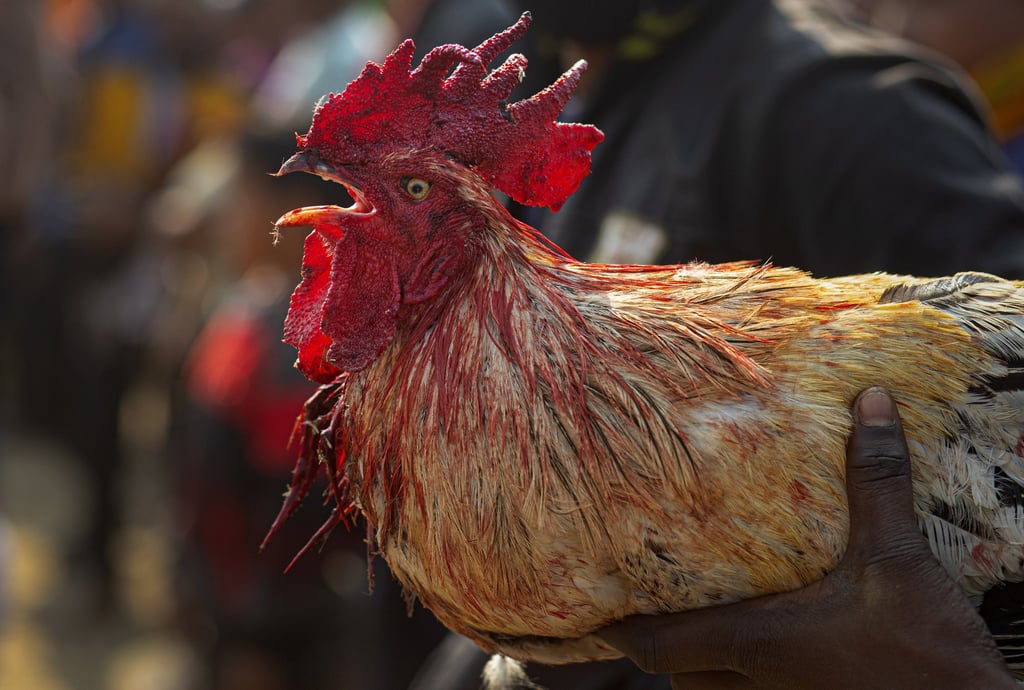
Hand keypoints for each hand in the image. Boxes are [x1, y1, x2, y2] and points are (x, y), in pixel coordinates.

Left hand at [597, 387, 1015, 689]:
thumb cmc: (927, 652)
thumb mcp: (897, 557)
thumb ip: (876, 480)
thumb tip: (868, 402)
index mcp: (756, 642)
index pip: (657, 644)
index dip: (615, 629)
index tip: (588, 612)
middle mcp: (757, 682)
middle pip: (677, 671)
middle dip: (662, 640)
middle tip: (652, 596)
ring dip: (699, 661)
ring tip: (701, 619)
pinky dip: (737, 677)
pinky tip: (763, 648)